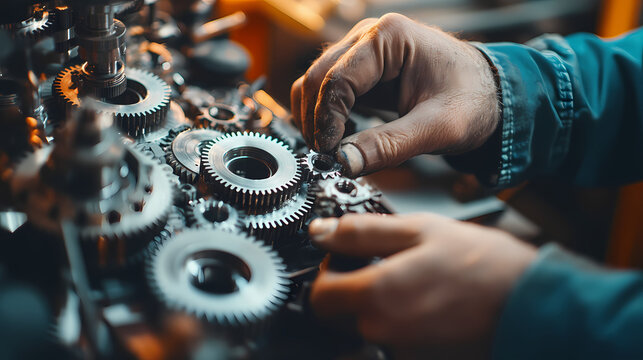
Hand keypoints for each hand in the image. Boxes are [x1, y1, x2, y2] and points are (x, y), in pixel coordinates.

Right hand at [290, 13, 498, 176]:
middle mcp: (369, 38)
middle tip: (326, 157)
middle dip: (315, 121)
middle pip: (317, 79)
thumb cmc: (474, 99)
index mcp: (388, 38)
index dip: (326, 120)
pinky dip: (324, 117)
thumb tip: (344, 163)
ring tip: (332, 150)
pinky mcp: (362, 72)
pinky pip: (328, 93)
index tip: (329, 153)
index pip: (336, 79)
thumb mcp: (438, 128)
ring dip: (314, 119)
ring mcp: (362, 53)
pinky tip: (339, 140)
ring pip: (315, 84)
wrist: (492, 95)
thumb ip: (390, 145)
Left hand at [308, 213, 535, 358]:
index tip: (345, 259)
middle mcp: (383, 332)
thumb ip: (362, 231)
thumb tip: (321, 231)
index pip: (320, 297)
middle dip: (349, 291)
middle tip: (379, 268)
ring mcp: (402, 352)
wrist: (534, 306)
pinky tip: (423, 306)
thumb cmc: (486, 267)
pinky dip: (398, 324)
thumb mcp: (421, 231)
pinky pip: (392, 342)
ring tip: (408, 286)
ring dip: (374, 308)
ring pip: (366, 330)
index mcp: (378, 296)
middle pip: (339, 317)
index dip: (327, 273)